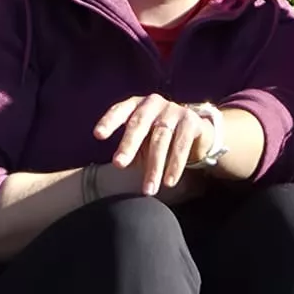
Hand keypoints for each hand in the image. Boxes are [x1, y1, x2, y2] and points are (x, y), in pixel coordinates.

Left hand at [94, 93, 218, 195]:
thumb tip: (117, 167)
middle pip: (139, 123)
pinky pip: (181, 144)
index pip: (120, 110)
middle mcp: (154, 103)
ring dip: (153, 166)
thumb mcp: (143, 139)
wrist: (195, 130)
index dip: (109, 121)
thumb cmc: (159, 136)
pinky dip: (175, 165)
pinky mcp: (191, 121)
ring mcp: (173, 110)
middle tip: (118, 165)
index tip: (98, 135)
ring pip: (160, 139)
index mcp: (137, 105)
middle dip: (128, 144)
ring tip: (148, 190)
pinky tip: (169, 181)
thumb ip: (130, 149)